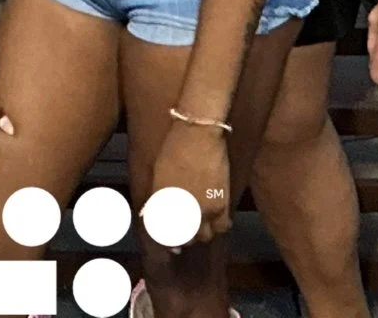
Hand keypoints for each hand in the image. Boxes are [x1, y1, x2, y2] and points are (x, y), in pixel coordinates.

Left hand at [150, 120, 230, 243]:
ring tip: (199, 225)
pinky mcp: (222, 204)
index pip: (165, 236)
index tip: (169, 242)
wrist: (198, 135)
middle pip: (186, 239)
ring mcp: (204, 210)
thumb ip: (158, 200)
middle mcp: (184, 213)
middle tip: (184, 232)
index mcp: (165, 208)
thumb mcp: (158, 177)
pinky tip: (215, 221)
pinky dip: (218, 227)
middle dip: (184, 238)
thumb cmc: (172, 151)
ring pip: (204, 237)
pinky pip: (223, 226)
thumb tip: (154, 214)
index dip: (167, 241)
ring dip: (201, 234)